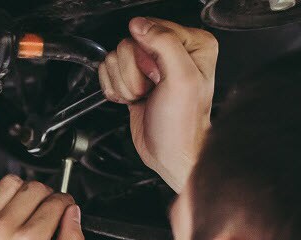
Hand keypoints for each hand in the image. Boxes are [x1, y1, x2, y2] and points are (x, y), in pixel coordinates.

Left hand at [0, 174, 83, 239]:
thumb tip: (73, 213)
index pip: (56, 202)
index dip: (64, 203)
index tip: (61, 209)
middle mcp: (2, 228)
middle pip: (34, 188)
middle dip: (45, 195)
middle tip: (43, 209)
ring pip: (6, 184)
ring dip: (19, 189)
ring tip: (19, 204)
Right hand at [99, 17, 217, 192]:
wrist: (171, 154)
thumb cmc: (183, 124)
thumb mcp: (182, 78)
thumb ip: (164, 43)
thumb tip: (140, 25)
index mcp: (193, 43)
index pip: (150, 29)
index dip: (148, 55)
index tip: (159, 77)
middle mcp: (172, 50)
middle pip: (128, 44)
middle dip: (133, 72)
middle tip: (152, 88)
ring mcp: (150, 66)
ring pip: (114, 58)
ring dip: (124, 83)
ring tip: (144, 96)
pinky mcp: (133, 79)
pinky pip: (108, 71)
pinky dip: (115, 89)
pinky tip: (133, 99)